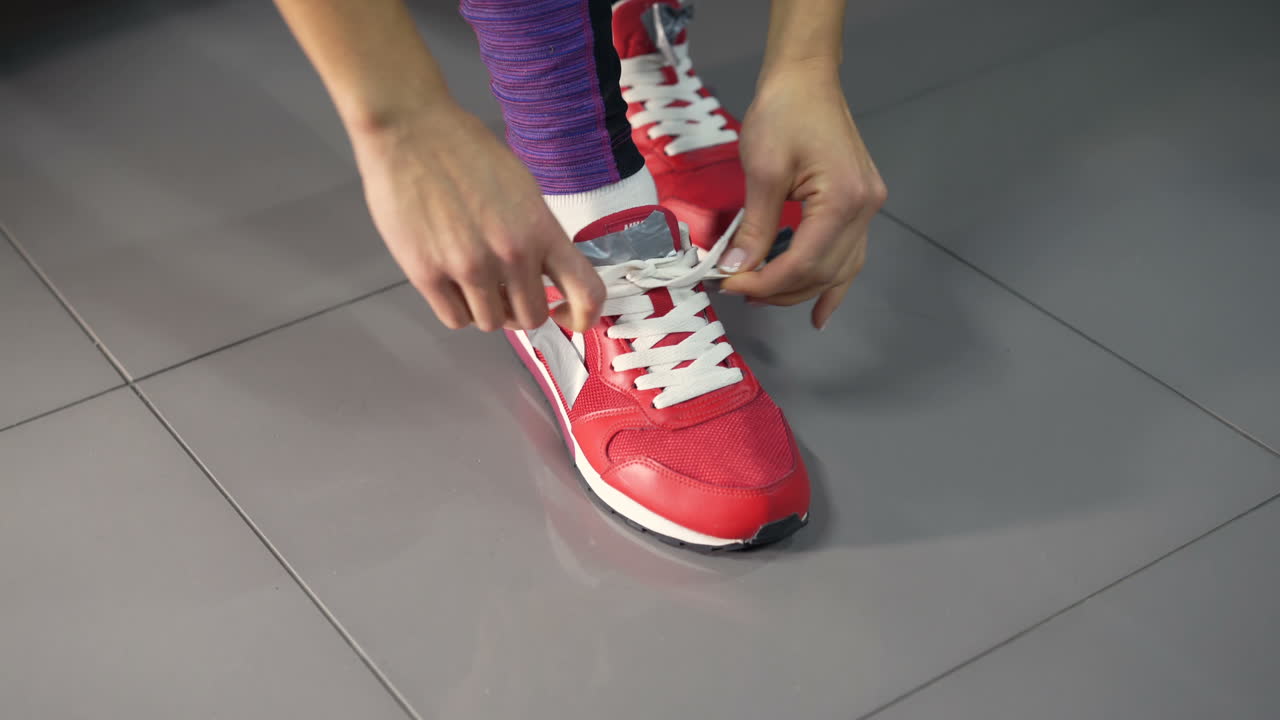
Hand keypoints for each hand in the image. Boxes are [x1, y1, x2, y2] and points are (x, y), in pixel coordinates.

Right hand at [351, 102, 603, 331]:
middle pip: (531, 318)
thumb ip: (538, 234)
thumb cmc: (465, 152)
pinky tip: (451, 283)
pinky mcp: (427, 274)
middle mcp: (511, 254)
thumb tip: (544, 274)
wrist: (409, 130)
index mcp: (541, 229)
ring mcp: (468, 267)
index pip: (586, 292)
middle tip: (505, 290)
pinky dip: (457, 308)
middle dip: (520, 308)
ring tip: (473, 280)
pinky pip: (455, 319)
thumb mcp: (523, 188)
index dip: (583, 316)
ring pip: (491, 323)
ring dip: (486, 308)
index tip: (567, 316)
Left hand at [719, 63, 886, 328]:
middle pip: (823, 272)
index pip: (804, 262)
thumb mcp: (763, 170)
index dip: (766, 283)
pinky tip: (820, 310)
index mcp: (844, 201)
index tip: (730, 286)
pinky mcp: (861, 205)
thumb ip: (755, 227)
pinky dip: (832, 283)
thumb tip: (736, 269)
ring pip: (839, 270)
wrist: (806, 78)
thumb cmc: (784, 113)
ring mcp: (868, 209)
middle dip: (779, 289)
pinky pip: (849, 256)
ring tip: (766, 299)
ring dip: (802, 290)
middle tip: (738, 290)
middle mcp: (864, 210)